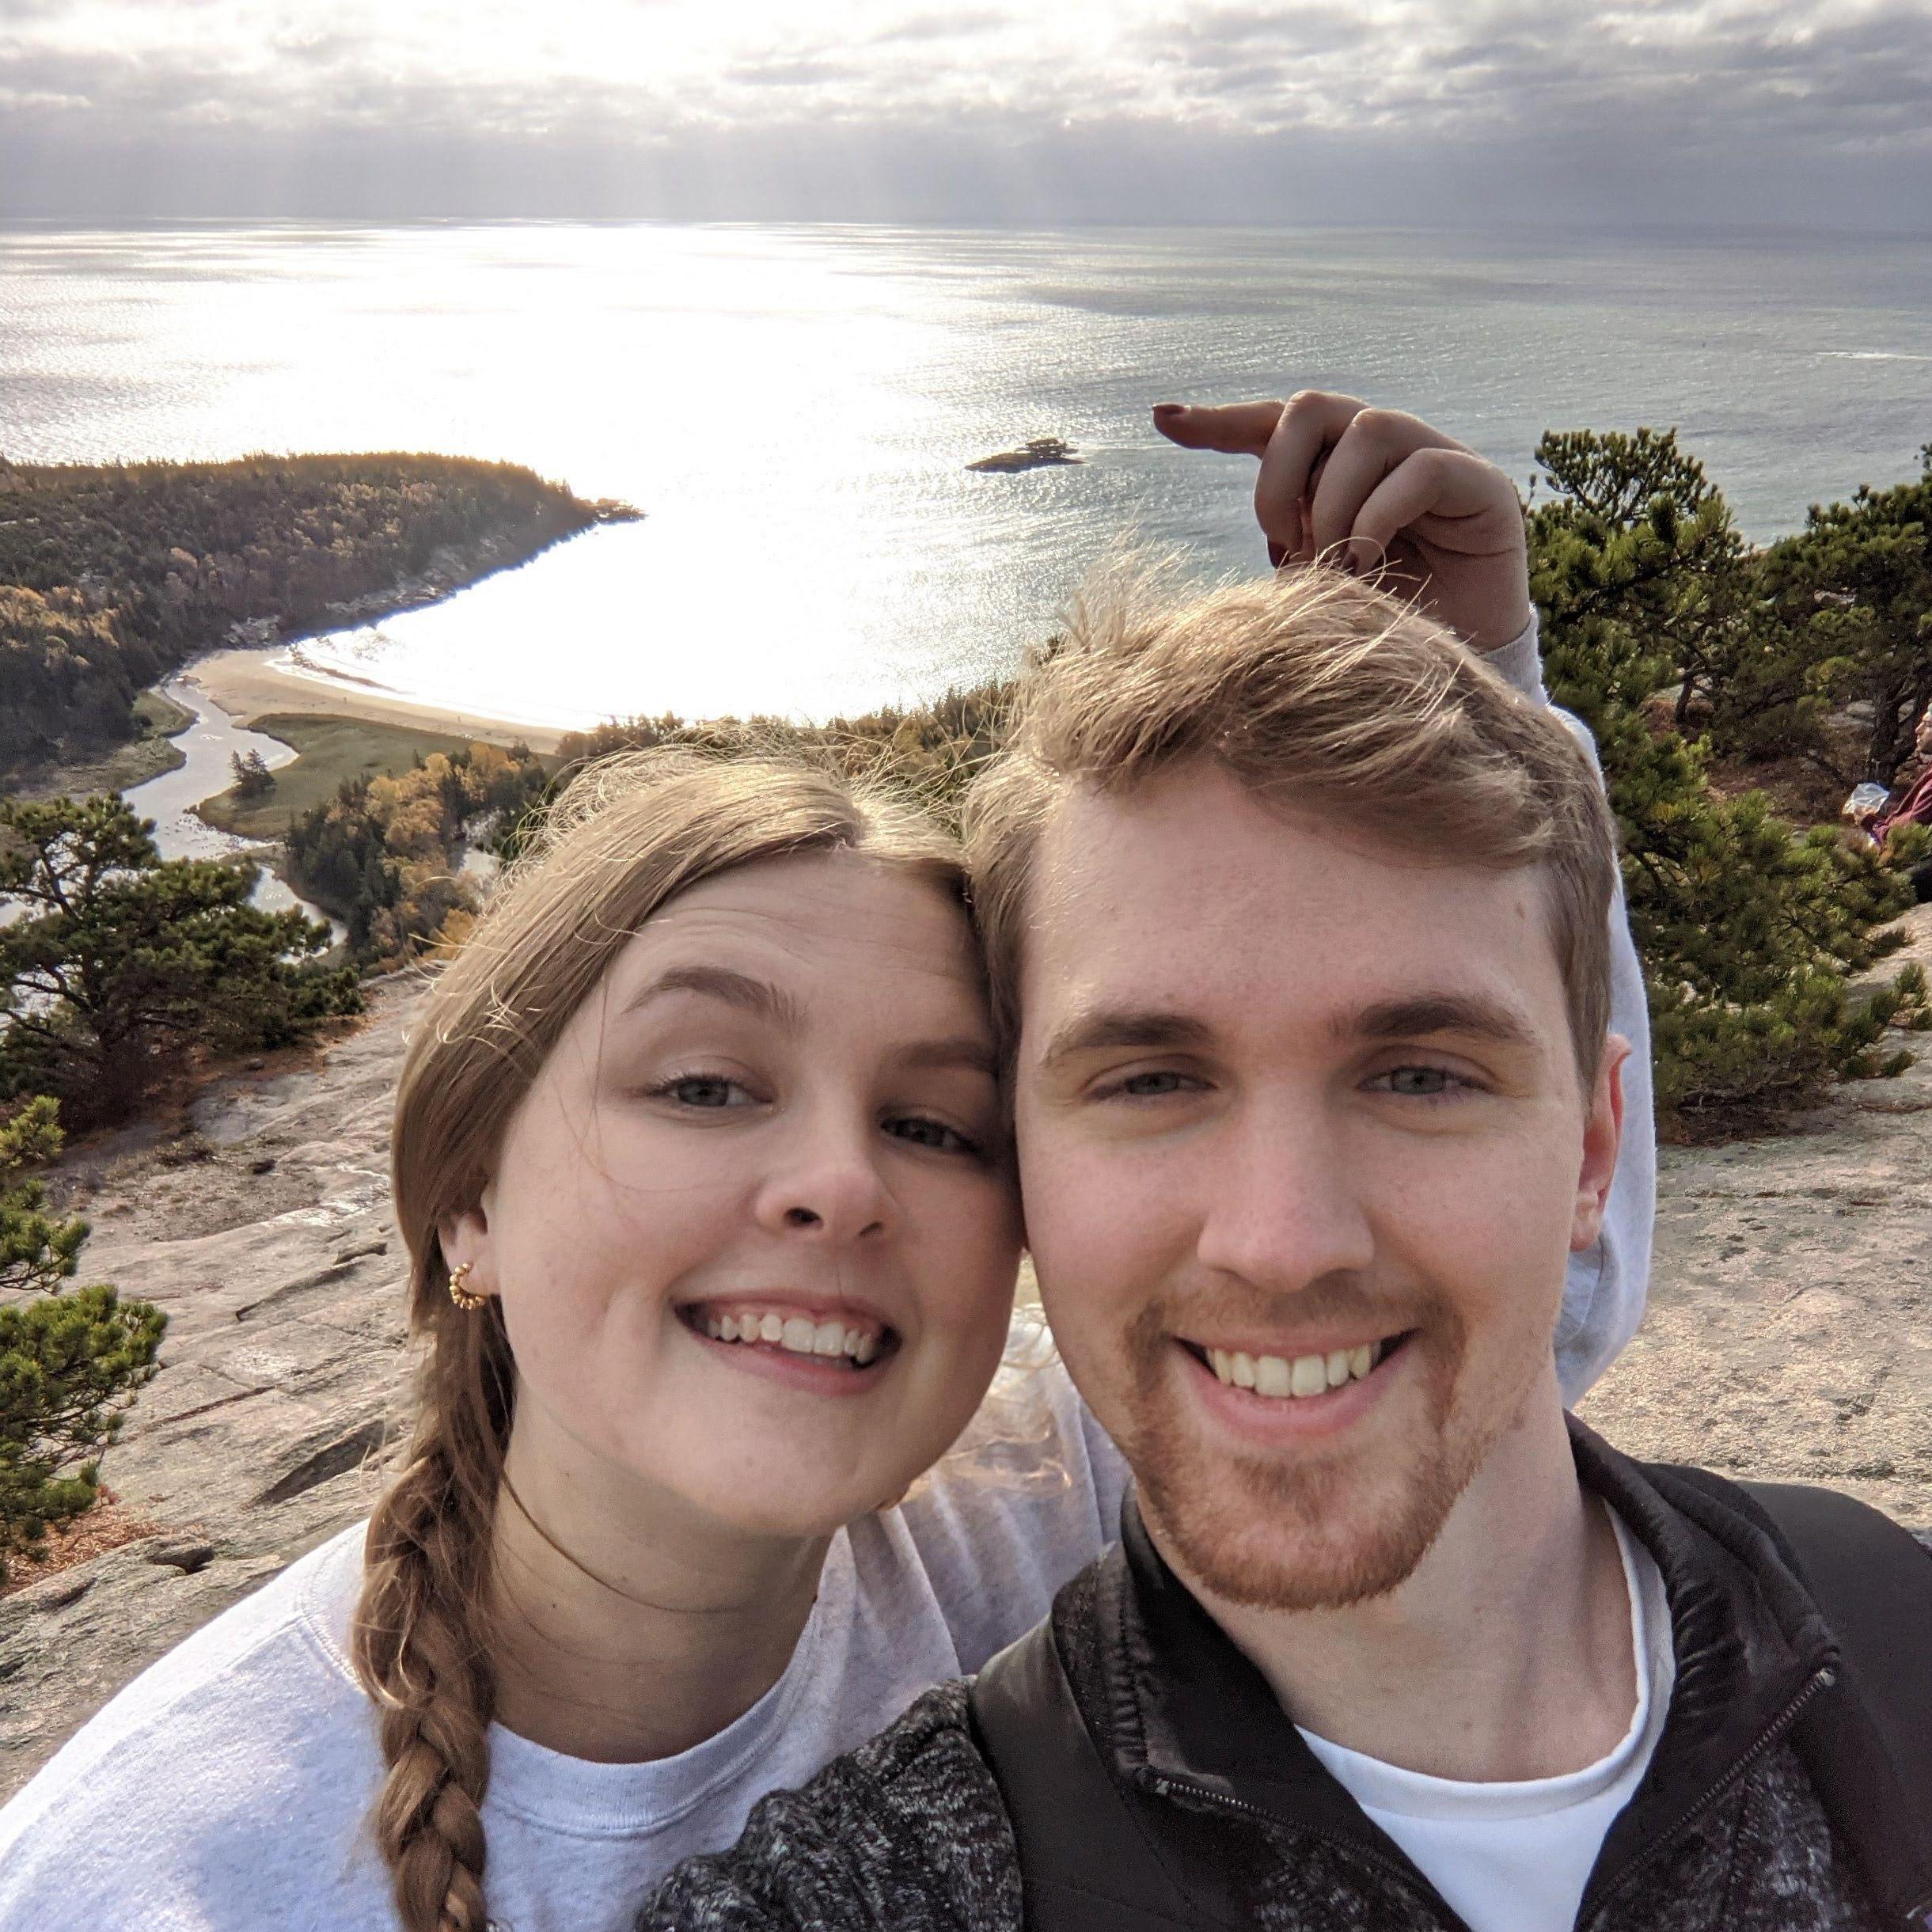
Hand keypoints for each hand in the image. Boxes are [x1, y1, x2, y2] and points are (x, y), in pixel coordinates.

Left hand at [1153, 392, 1532, 649]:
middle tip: (1282, 543)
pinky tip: (1370, 567)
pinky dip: (1379, 518)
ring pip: (1365, 430)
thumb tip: (1266, 533)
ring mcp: (1436, 458)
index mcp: (1334, 470)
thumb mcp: (1311, 588)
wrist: (1451, 679)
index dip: (1219, 422)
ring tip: (1337, 569)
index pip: (1273, 427)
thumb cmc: (1376, 629)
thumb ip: (1284, 546)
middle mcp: (1384, 452)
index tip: (1164, 421)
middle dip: (1278, 476)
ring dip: (1332, 506)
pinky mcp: (1483, 486)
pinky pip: (1420, 469)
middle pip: (1311, 408)